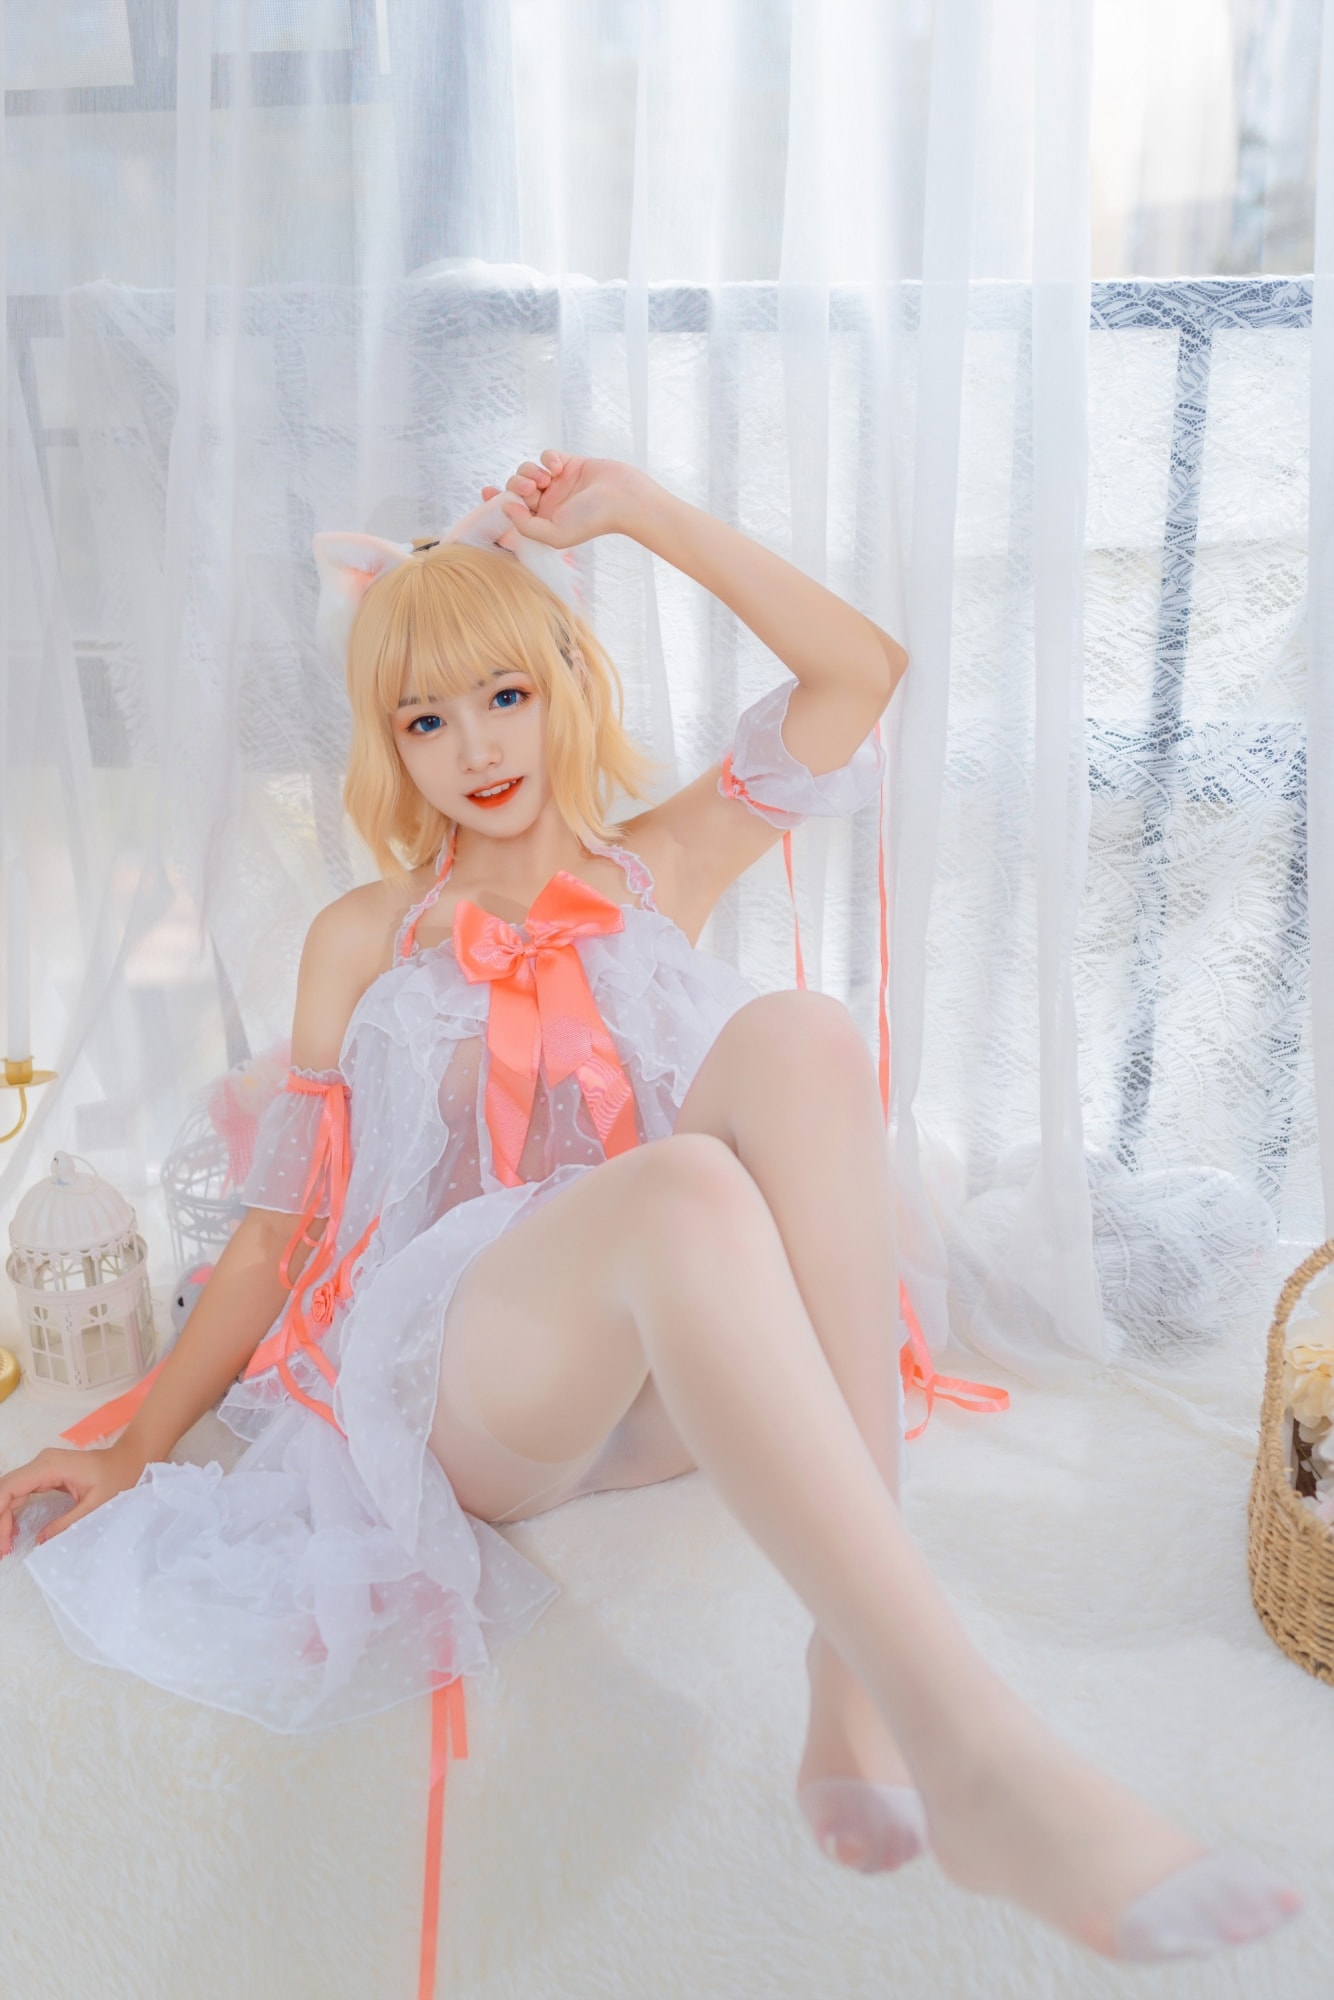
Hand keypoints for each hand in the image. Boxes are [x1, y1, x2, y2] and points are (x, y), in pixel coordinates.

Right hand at [0, 1436, 148, 1554]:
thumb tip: (40, 1542)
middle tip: (2, 1550)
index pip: (9, 1488)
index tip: (3, 1542)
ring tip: (4, 1545)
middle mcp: (41, 1462)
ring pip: (10, 1492)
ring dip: (3, 1517)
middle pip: (5, 1490)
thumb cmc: (119, 1477)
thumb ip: (67, 1523)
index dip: (0, 1516)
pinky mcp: (45, 1474)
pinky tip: (12, 1531)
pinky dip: (12, 1511)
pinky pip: (20, 1492)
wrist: (131, 1458)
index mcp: (50, 1466)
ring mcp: (42, 1467)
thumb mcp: (96, 1505)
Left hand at [480, 451, 650, 549]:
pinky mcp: (568, 464)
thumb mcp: (554, 534)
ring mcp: (557, 483)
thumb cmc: (593, 521)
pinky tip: (558, 467)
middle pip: (516, 488)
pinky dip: (548, 458)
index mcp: (542, 522)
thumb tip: (505, 508)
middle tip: (531, 490)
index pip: (512, 512)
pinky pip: (546, 456)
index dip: (496, 502)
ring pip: (528, 470)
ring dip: (531, 472)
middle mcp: (548, 503)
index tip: (486, 492)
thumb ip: (525, 526)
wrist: (623, 498)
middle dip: (517, 486)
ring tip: (547, 479)